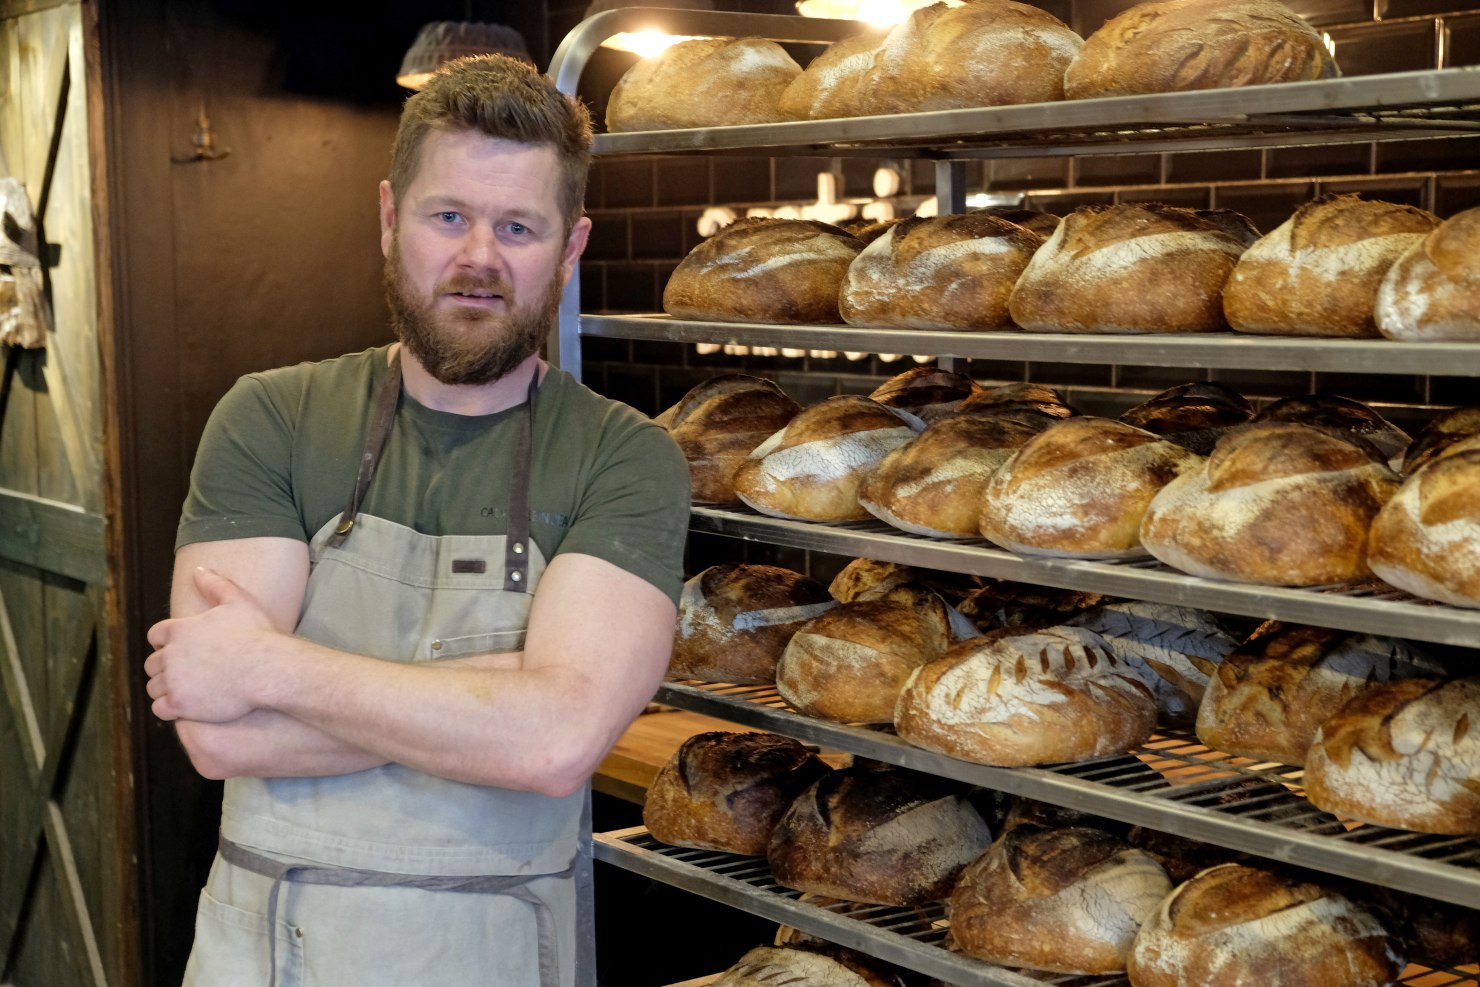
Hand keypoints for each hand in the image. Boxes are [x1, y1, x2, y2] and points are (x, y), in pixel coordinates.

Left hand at [144, 567, 281, 722]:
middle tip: (186, 674)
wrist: (268, 669)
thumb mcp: (238, 601)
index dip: (167, 643)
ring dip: (166, 689)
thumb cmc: (257, 634)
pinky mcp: (180, 704)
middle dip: (165, 668)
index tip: (182, 650)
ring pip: (154, 687)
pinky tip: (187, 707)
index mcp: (179, 629)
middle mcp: (170, 654)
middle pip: (152, 664)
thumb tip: (198, 569)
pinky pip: (160, 709)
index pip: (156, 636)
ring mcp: (173, 681)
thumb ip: (214, 584)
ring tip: (187, 692)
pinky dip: (169, 709)